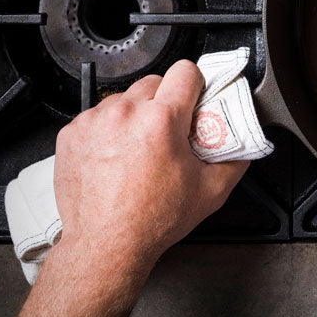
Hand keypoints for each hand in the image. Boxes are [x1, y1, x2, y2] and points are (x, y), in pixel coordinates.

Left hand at [53, 60, 247, 268]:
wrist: (105, 246)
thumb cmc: (151, 221)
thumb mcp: (212, 191)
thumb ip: (235, 159)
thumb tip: (245, 144)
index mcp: (161, 121)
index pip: (185, 71)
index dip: (196, 83)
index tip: (195, 98)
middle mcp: (125, 114)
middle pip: (154, 81)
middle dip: (165, 101)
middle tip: (169, 130)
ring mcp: (94, 122)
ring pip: (124, 98)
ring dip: (135, 114)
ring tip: (139, 147)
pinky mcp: (72, 133)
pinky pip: (98, 116)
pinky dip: (109, 129)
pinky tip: (116, 156)